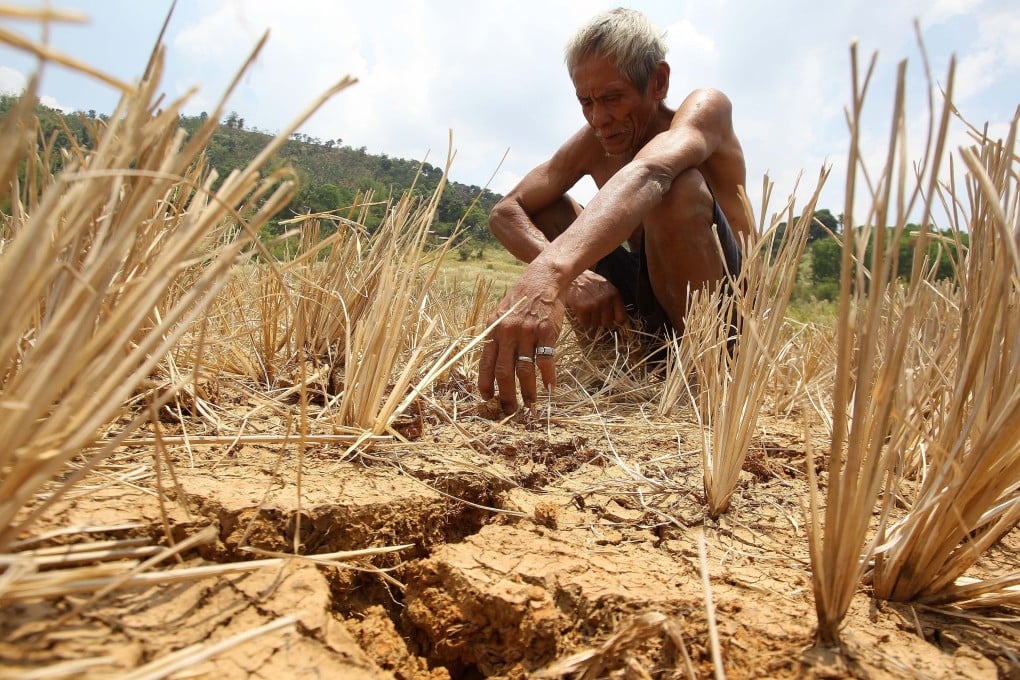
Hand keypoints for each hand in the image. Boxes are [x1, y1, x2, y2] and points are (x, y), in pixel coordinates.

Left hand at [478, 268, 563, 413]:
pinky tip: (550, 387)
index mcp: (493, 331)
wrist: (542, 280)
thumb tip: (492, 366)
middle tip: (510, 410)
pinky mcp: (546, 332)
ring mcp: (527, 333)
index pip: (485, 363)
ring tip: (531, 404)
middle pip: (504, 372)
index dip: (485, 384)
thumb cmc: (520, 300)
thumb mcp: (500, 315)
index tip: (487, 399)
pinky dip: (548, 377)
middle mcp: (508, 333)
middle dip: (506, 395)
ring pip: (525, 370)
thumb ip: (496, 338)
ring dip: (528, 391)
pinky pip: (546, 360)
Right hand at [563, 270, 628, 331]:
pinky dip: (582, 319)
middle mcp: (605, 300)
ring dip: (591, 320)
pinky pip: (585, 323)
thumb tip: (617, 319)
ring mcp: (594, 305)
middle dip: (601, 320)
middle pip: (607, 323)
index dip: (615, 321)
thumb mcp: (606, 287)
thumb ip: (612, 301)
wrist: (573, 275)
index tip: (611, 321)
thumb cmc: (589, 281)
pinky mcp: (583, 308)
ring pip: (595, 324)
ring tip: (587, 309)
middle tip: (595, 314)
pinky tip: (581, 311)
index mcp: (614, 295)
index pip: (621, 318)